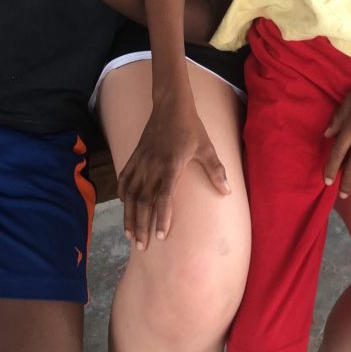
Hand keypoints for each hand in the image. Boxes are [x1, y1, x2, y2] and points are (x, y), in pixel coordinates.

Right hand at [117, 99, 230, 249]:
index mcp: (171, 165)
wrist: (170, 105)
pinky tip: (124, 206)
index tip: (160, 237)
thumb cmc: (191, 127)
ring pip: (130, 193)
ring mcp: (141, 161)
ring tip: (130, 234)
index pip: (164, 197)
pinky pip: (124, 178)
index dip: (162, 217)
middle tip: (142, 246)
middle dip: (141, 225)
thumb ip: (216, 170)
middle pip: (143, 201)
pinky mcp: (134, 156)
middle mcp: (152, 166)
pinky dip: (122, 194)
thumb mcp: (206, 148)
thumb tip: (228, 191)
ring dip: (129, 215)